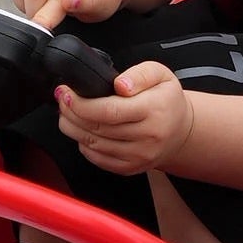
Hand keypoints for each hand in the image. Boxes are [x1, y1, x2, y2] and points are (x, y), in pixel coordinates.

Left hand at [58, 61, 193, 175]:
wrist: (179, 131)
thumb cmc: (166, 100)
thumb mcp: (160, 74)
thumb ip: (140, 74)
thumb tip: (120, 85)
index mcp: (154, 110)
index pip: (109, 111)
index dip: (81, 104)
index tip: (67, 93)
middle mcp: (147, 137)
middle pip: (97, 128)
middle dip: (71, 113)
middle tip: (62, 99)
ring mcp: (138, 156)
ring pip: (93, 144)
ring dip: (72, 128)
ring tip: (67, 113)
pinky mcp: (129, 168)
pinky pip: (97, 158)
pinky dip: (83, 144)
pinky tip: (81, 130)